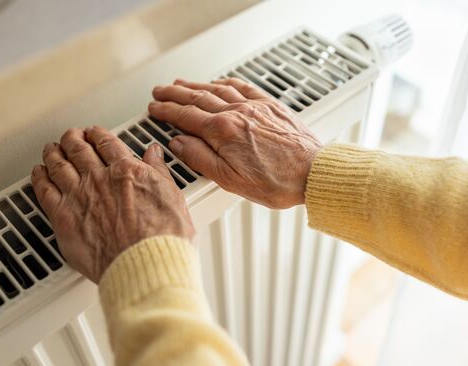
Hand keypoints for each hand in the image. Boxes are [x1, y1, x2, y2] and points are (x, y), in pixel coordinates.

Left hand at [31, 127, 194, 282]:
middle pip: (78, 149)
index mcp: (126, 170)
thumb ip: (158, 171)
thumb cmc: (163, 237)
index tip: (94, 133)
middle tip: (71, 136)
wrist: (146, 263)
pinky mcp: (63, 218)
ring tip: (51, 149)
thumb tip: (154, 155)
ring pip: (58, 165)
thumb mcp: (172, 196)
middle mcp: (99, 179)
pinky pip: (44, 190)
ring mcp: (78, 197)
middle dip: (73, 138)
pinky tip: (39, 174)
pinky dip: (39, 178)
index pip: (106, 143)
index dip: (97, 134)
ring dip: (53, 153)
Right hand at [149, 78, 321, 208]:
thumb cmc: (277, 181)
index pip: (186, 117)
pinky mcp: (270, 106)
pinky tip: (220, 82)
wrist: (312, 173)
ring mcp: (254, 107)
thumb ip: (201, 159)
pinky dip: (226, 82)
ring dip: (196, 86)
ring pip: (218, 90)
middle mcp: (237, 114)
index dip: (167, 112)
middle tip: (159, 92)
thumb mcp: (230, 180)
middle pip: (198, 99)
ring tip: (181, 83)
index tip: (155, 109)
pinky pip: (243, 87)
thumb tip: (178, 144)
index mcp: (223, 132)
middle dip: (175, 94)